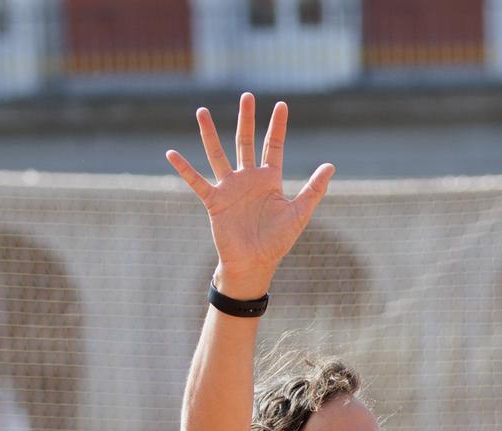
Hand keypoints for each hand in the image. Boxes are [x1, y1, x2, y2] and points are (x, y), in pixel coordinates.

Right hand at [166, 92, 334, 297]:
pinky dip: (184, 169)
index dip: (278, 126)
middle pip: (246, 142)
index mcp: (270, 180)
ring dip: (210, 133)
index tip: (281, 105)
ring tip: (202, 111)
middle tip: (247, 95)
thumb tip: (330, 165)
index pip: (273, 146)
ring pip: (218, 154)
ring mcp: (230, 188)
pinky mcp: (214, 201)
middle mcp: (248, 179)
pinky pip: (197, 181)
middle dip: (247, 119)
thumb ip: (313, 189)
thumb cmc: (278, 241)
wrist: (255, 263)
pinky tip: (171, 153)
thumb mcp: (299, 213)